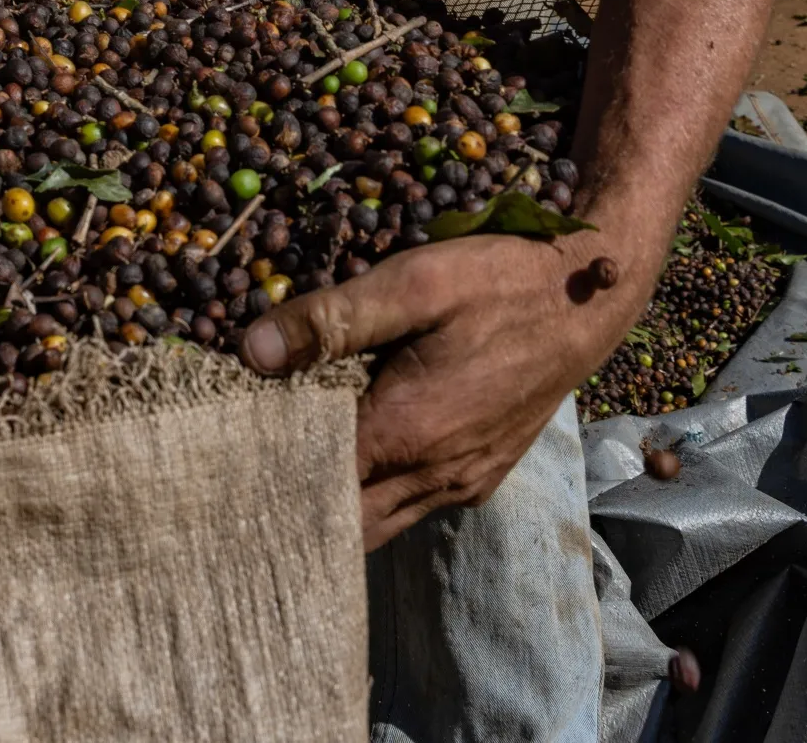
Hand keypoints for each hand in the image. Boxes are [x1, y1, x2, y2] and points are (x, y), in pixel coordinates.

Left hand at [239, 232, 640, 549]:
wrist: (587, 300)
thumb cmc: (498, 283)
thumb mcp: (411, 284)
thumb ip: (330, 321)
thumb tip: (251, 351)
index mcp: (406, 433)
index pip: (312, 483)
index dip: (264, 473)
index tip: (219, 459)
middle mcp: (433, 475)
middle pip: (341, 522)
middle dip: (289, 506)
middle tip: (235, 478)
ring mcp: (460, 483)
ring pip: (376, 524)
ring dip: (330, 507)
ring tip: (277, 473)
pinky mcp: (478, 478)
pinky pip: (409, 507)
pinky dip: (370, 499)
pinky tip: (340, 462)